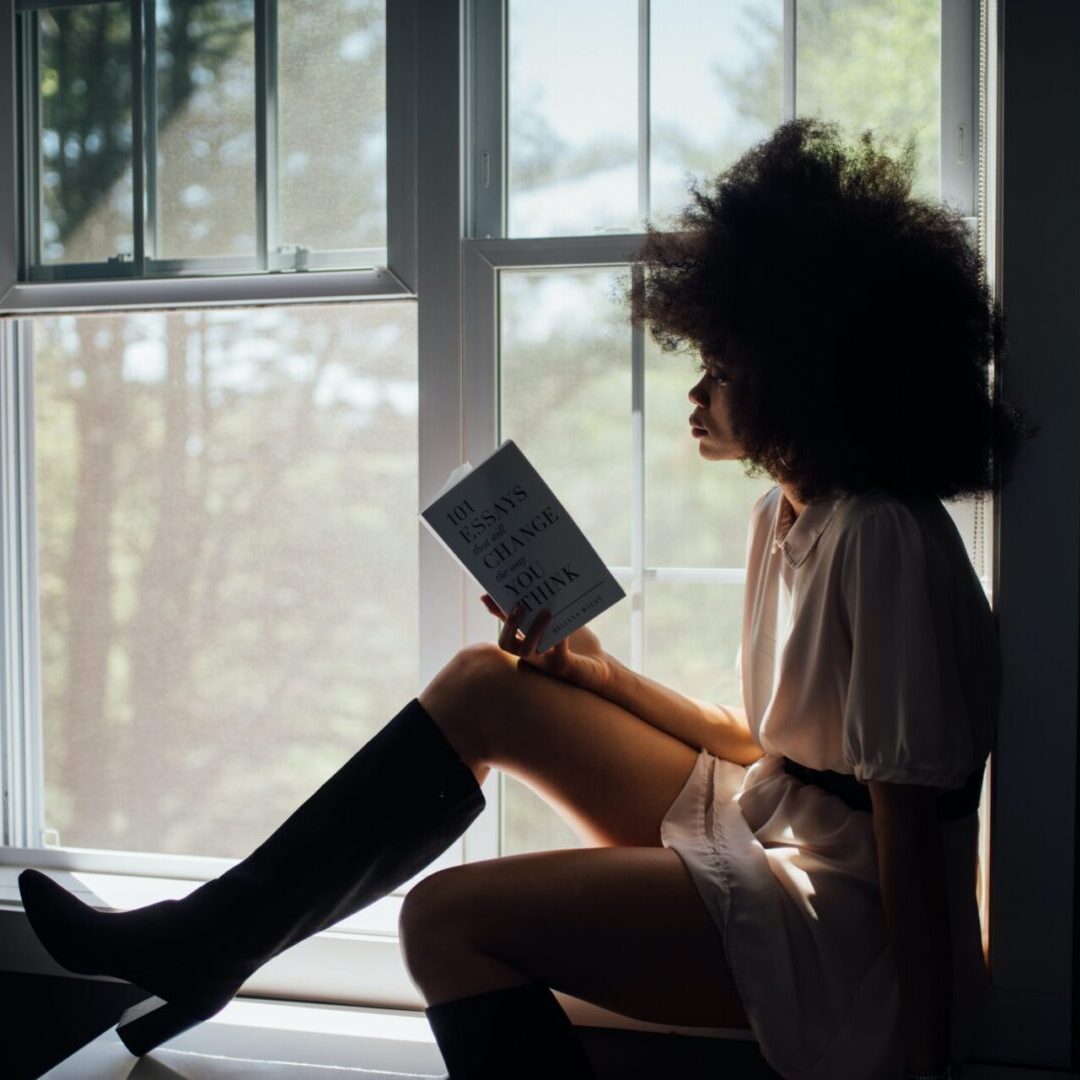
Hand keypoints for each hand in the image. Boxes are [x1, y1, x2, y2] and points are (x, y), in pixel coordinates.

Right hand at [480, 593, 614, 693]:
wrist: (599, 666)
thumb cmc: (576, 644)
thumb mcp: (557, 623)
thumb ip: (541, 611)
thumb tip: (525, 590)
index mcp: (526, 644)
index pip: (505, 629)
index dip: (497, 613)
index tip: (488, 594)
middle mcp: (531, 657)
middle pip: (506, 644)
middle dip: (510, 624)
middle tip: (520, 605)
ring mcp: (545, 664)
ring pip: (527, 652)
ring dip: (534, 630)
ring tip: (546, 612)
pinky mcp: (563, 668)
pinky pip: (558, 654)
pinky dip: (560, 639)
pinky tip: (566, 627)